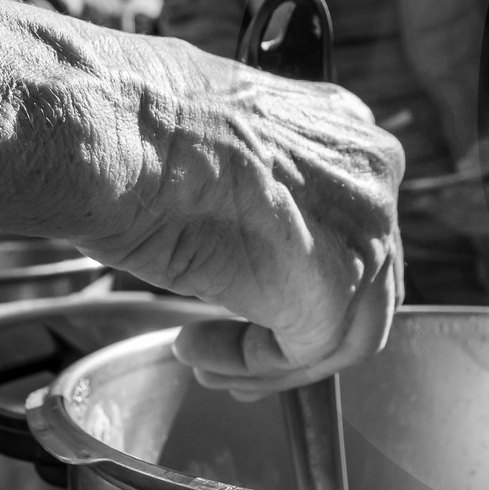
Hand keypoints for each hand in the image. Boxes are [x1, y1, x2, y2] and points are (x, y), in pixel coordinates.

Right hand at [73, 43, 404, 394]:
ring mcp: (364, 233)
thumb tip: (243, 219)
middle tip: (234, 345)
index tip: (249, 287)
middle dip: (300, 319)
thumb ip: (259, 183)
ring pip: (349, 326)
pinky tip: (196, 351)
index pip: (351, 220)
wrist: (115, 131)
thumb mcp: (220, 142)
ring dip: (277, 355)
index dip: (305, 265)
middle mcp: (373, 176)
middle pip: (365, 277)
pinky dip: (252, 364)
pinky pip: (307, 351)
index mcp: (348, 129)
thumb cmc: (136, 125)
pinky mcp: (335, 288)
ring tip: (205, 358)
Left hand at [406, 135, 488, 238]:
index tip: (446, 191)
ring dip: (446, 214)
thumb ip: (483, 152)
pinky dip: (450, 218)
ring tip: (420, 204)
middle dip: (452, 206)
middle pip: (482, 212)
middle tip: (424, 200)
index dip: (472, 194)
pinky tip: (430, 209)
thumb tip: (462, 169)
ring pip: (473, 222)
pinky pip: (470, 227)